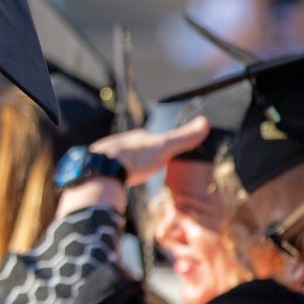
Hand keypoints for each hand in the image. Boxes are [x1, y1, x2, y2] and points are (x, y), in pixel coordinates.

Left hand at [90, 116, 212, 186]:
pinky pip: (111, 172)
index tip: (166, 155)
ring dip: (128, 166)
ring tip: (134, 175)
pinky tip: (119, 181)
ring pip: (122, 160)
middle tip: (149, 168)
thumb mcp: (164, 147)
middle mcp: (121, 143)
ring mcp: (108, 156)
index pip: (152, 139)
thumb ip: (182, 138)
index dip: (161, 147)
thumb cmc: (134, 158)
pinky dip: (117, 175)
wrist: (102, 170)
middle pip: (136, 150)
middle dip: (142, 157)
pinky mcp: (99, 171)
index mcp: (137, 137)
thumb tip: (204, 122)